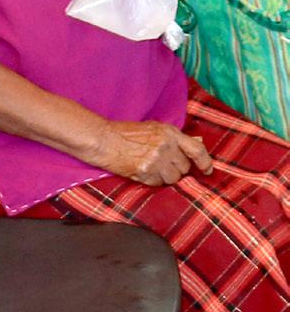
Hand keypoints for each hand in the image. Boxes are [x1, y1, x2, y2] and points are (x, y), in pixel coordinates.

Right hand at [91, 120, 212, 184]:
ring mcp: (156, 161)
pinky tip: (143, 172)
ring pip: (173, 179)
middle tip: (163, 163)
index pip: (197, 150)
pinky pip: (159, 184)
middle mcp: (166, 148)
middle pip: (184, 167)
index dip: (205, 162)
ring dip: (165, 177)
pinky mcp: (146, 173)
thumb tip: (197, 141)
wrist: (103, 140)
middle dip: (176, 168)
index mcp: (170, 134)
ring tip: (152, 168)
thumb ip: (175, 137)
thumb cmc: (125, 132)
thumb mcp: (153, 128)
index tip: (208, 170)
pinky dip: (153, 181)